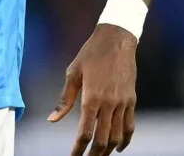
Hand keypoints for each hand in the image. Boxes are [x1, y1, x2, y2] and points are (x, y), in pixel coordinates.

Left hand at [48, 24, 137, 155]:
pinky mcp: (131, 100)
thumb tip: (52, 120)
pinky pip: (130, 125)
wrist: (117, 39)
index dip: (78, 149)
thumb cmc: (91, 54)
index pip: (85, 132)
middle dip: (93, 154)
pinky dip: (125, 139)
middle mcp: (109, 104)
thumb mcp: (73, 73)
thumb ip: (64, 100)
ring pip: (117, 136)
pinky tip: (118, 147)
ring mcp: (122, 103)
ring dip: (107, 150)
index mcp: (92, 98)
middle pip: (102, 139)